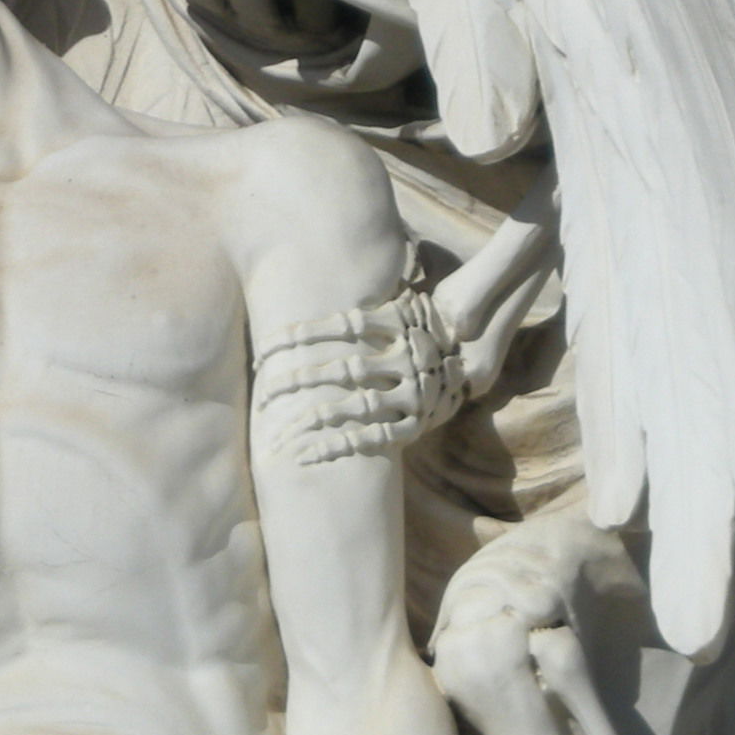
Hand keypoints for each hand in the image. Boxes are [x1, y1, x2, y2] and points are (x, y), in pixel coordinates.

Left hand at [253, 287, 461, 465]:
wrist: (469, 361)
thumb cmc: (414, 331)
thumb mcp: (397, 307)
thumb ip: (362, 303)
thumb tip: (312, 279)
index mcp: (400, 323)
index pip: (343, 326)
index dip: (303, 336)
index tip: (265, 348)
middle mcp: (409, 358)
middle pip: (344, 370)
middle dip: (299, 381)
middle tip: (265, 392)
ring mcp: (414, 394)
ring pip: (354, 408)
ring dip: (312, 419)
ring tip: (278, 432)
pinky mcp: (413, 426)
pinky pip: (369, 439)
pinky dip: (335, 447)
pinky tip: (305, 454)